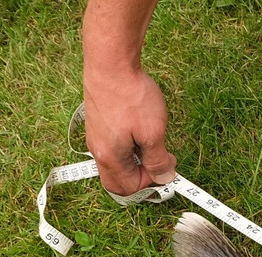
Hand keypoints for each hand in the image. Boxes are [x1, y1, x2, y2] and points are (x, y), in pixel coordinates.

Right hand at [82, 66, 175, 195]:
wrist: (110, 63)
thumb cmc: (131, 96)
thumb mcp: (153, 133)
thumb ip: (158, 160)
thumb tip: (164, 178)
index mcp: (110, 158)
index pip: (129, 188)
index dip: (151, 183)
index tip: (166, 167)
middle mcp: (98, 151)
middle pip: (118, 181)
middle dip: (140, 178)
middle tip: (159, 163)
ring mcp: (95, 136)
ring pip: (116, 164)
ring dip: (136, 162)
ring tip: (151, 143)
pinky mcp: (98, 123)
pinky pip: (113, 147)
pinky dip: (128, 149)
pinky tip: (139, 131)